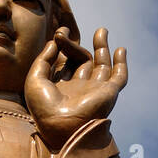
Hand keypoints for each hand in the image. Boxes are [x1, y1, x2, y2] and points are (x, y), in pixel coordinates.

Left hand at [25, 26, 126, 146]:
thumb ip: (44, 58)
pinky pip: (119, 77)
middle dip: (76, 46)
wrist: (62, 127)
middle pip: (81, 62)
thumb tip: (54, 41)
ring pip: (101, 66)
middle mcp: (79, 89)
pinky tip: (121, 49)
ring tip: (102, 30)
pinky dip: (121, 64)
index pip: (65, 63)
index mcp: (61, 88)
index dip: (63, 46)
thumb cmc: (44, 108)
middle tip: (67, 31)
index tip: (59, 33)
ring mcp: (94, 90)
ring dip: (102, 48)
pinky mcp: (108, 92)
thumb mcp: (36, 79)